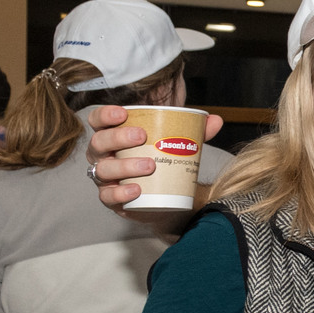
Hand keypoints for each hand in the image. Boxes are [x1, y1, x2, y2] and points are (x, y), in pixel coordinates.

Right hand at [86, 106, 221, 218]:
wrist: (166, 198)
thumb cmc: (164, 161)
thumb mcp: (178, 145)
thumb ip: (196, 132)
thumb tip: (215, 120)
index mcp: (114, 135)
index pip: (98, 121)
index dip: (105, 115)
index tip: (124, 113)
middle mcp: (103, 155)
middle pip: (99, 143)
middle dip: (118, 137)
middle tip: (142, 137)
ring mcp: (105, 178)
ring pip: (103, 169)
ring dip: (124, 166)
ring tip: (149, 165)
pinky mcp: (111, 199)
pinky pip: (108, 196)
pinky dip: (121, 193)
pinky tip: (136, 190)